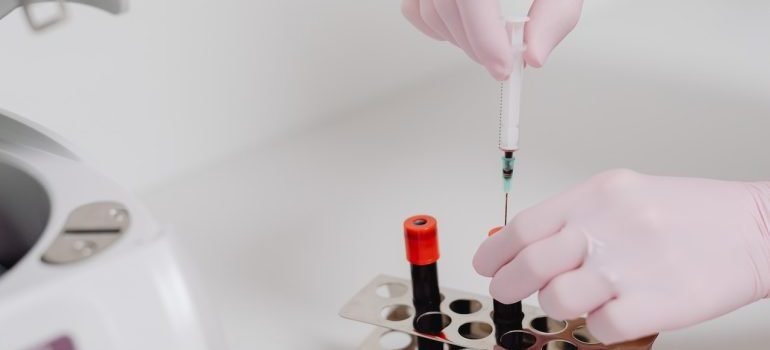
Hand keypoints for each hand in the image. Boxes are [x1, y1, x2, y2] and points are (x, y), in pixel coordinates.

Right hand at [401, 0, 582, 79]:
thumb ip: (555, 12)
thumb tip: (536, 53)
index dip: (484, 38)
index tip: (503, 65)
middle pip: (448, 8)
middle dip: (476, 45)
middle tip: (502, 61)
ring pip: (429, 11)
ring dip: (459, 39)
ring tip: (489, 45)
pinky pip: (414, 6)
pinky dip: (434, 26)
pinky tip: (461, 29)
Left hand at [473, 169, 769, 343]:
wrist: (754, 229)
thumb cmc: (689, 214)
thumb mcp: (623, 195)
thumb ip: (572, 216)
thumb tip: (523, 242)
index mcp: (596, 196)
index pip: (524, 226)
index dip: (494, 251)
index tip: (486, 264)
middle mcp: (608, 227)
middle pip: (529, 264)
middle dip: (508, 283)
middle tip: (507, 290)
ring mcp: (630, 267)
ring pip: (557, 299)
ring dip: (555, 304)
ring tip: (571, 298)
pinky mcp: (654, 305)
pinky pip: (598, 327)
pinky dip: (596, 325)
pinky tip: (610, 311)